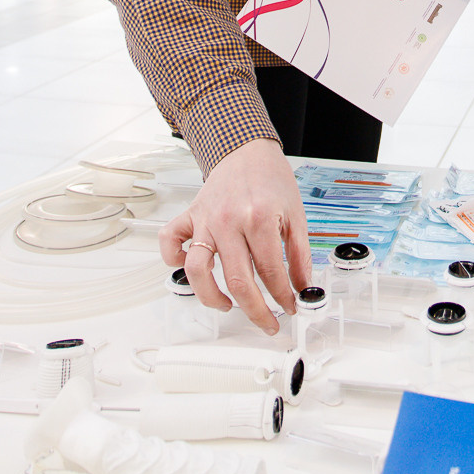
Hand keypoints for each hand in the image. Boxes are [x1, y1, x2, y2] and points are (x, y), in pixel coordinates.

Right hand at [158, 139, 310, 334]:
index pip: (271, 272)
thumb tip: (303, 287)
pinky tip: (192, 271)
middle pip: (237, 281)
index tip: (290, 307)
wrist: (245, 150)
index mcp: (259, 219)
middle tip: (268, 323)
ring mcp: (205, 220)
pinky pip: (170, 243)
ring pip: (198, 271)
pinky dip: (174, 261)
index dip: (283, 297)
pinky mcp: (189, 216)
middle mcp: (229, 222)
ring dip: (212, 297)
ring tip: (228, 306)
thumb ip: (301, 254)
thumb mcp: (296, 214)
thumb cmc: (270, 180)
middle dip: (255, 311)